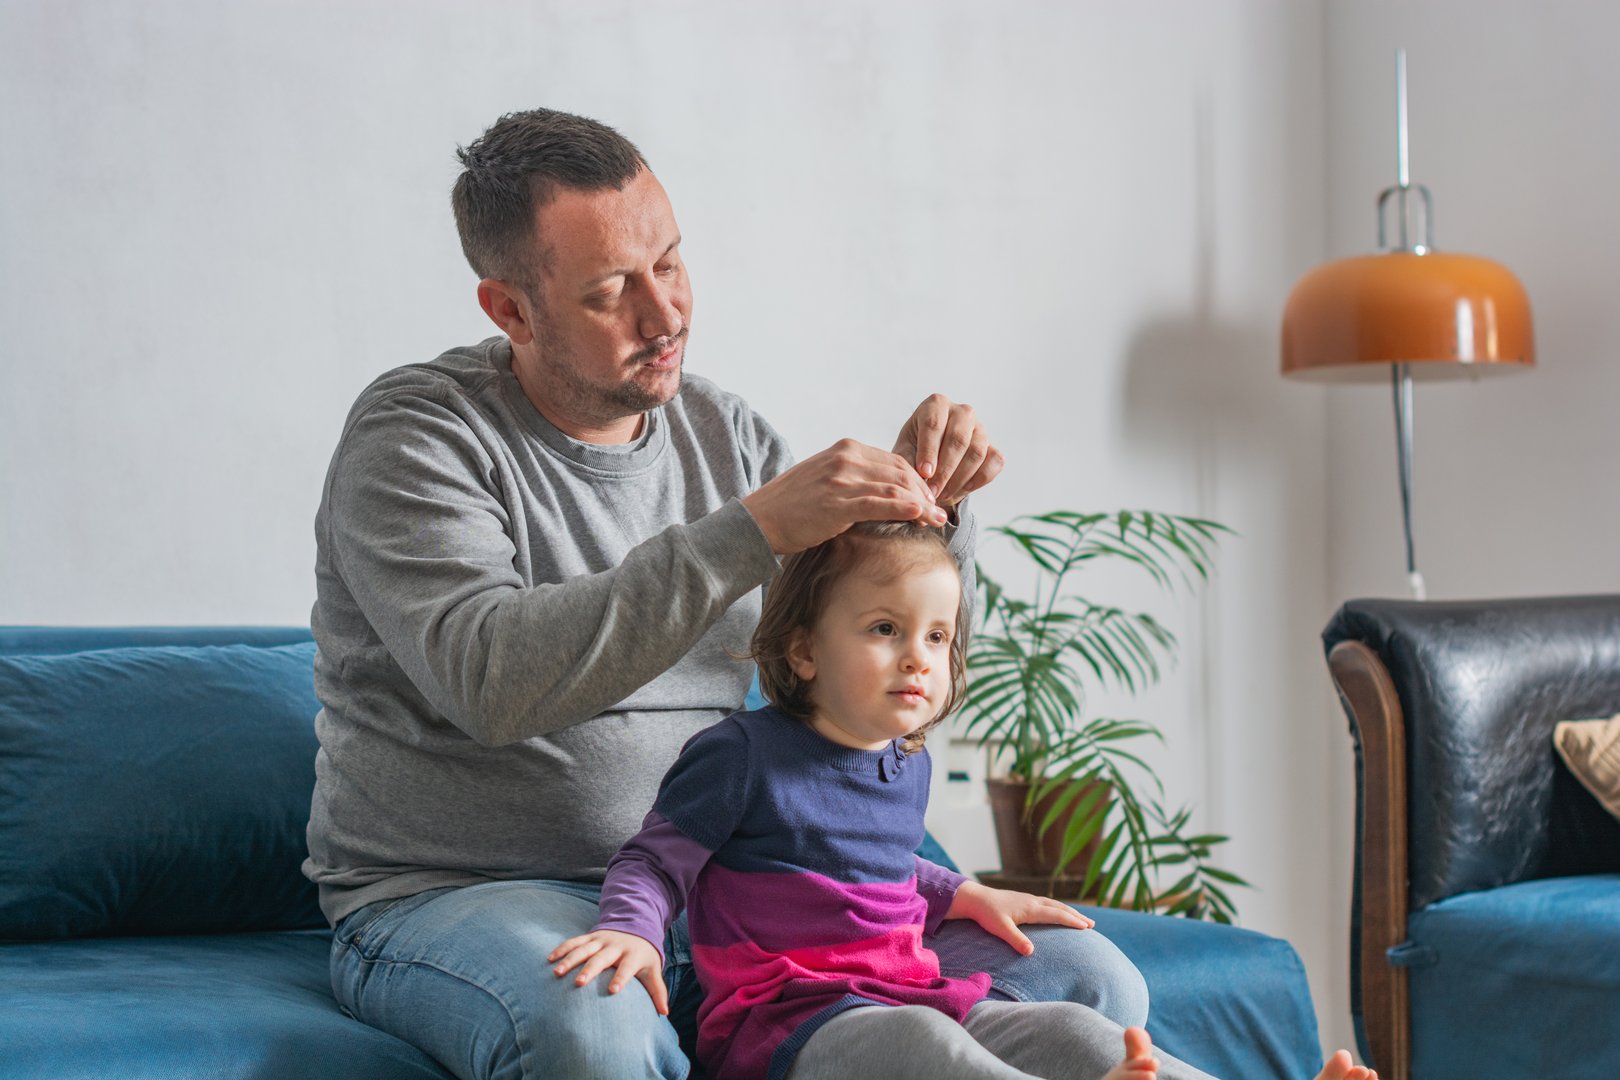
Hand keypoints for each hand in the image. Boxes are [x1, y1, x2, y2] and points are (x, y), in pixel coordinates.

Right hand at [548, 929, 668, 1014]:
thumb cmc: (642, 957)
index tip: (613, 990)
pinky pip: (574, 942)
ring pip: (584, 949)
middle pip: (601, 958)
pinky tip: (550, 959)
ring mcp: (601, 940)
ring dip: (570, 959)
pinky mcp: (590, 937)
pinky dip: (562, 949)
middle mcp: (615, 946)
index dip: (621, 978)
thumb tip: (664, 1013)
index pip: (627, 968)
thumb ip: (657, 991)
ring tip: (557, 973)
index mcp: (632, 955)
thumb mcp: (653, 970)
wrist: (635, 927)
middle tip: (579, 983)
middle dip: (590, 969)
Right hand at [742, 438, 947, 554]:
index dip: (917, 481)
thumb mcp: (825, 479)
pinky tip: (920, 515)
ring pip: (895, 488)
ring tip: (936, 520)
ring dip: (921, 505)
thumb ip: (853, 478)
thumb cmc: (792, 506)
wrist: (759, 520)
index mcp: (845, 449)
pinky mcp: (837, 503)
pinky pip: (879, 504)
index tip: (929, 500)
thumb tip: (883, 493)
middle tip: (939, 513)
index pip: (894, 461)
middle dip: (924, 493)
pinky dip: (904, 508)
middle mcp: (846, 458)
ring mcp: (841, 479)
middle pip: (901, 472)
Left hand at [892, 395, 1003, 506]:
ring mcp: (980, 428)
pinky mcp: (993, 446)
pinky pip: (995, 461)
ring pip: (976, 452)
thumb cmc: (915, 451)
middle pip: (958, 439)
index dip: (929, 450)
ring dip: (960, 478)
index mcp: (936, 405)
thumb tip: (920, 476)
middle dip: (945, 470)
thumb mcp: (904, 452)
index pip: (934, 424)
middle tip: (932, 491)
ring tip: (943, 494)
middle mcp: (962, 412)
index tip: (923, 473)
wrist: (932, 461)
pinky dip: (980, 478)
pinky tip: (964, 489)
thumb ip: (908, 461)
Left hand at [944, 880, 1093, 955]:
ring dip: (1068, 911)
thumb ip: (1016, 939)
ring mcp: (1028, 899)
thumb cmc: (987, 914)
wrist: (974, 898)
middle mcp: (1033, 902)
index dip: (1072, 921)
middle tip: (1091, 925)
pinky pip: (1046, 903)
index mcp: (1031, 908)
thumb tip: (1031, 952)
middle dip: (1076, 916)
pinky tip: (1056, 913)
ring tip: (1080, 919)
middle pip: (1059, 908)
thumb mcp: (1001, 929)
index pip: (1056, 915)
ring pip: (1054, 904)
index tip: (1087, 927)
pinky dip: (1057, 908)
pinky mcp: (1023, 900)